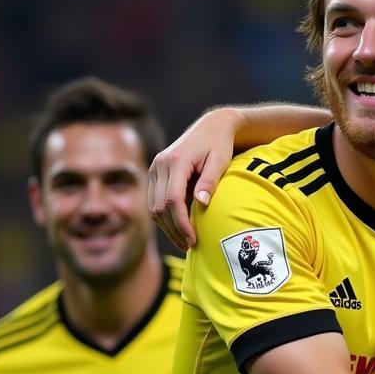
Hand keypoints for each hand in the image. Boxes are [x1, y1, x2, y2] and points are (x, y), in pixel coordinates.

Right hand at [148, 108, 241, 249]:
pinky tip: (179, 228)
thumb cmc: (220, 145)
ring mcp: (155, 168)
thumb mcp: (221, 161)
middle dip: (174, 229)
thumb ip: (210, 181)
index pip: (173, 200)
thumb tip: (202, 203)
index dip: (181, 223)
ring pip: (153, 206)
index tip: (193, 239)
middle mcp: (160, 164)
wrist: (211, 127)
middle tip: (190, 246)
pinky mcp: (155, 173)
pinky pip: (154, 201)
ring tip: (185, 241)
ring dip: (167, 227)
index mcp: (176, 161)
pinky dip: (164, 217)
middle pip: (160, 206)